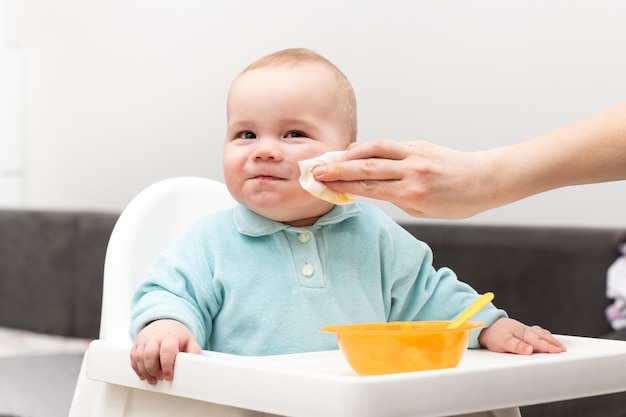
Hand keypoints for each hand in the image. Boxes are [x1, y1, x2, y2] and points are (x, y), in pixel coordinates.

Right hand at [130, 319, 201, 383]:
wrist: (164, 322)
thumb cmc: (176, 334)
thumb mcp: (189, 340)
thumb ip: (194, 350)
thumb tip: (196, 361)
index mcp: (170, 336)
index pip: (166, 351)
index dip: (166, 366)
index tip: (169, 376)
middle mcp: (155, 337)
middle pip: (150, 356)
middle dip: (154, 371)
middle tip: (160, 378)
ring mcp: (144, 340)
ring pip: (139, 358)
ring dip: (145, 372)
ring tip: (153, 379)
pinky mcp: (136, 344)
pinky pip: (132, 358)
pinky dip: (136, 369)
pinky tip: (144, 375)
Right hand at [312, 139, 495, 218]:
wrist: (484, 180)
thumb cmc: (457, 202)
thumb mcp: (424, 212)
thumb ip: (396, 198)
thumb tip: (370, 187)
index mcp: (414, 194)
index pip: (369, 187)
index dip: (343, 186)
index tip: (323, 185)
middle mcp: (413, 171)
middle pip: (366, 167)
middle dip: (338, 169)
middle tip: (317, 171)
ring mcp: (415, 155)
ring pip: (374, 149)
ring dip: (349, 153)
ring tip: (332, 158)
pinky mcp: (418, 145)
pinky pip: (387, 145)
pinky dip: (368, 147)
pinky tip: (355, 151)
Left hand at [478, 318, 565, 354]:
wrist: (484, 325)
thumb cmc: (493, 335)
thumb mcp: (503, 342)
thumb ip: (517, 346)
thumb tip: (530, 350)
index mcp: (522, 333)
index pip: (538, 342)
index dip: (549, 347)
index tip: (558, 351)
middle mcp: (524, 330)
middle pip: (542, 337)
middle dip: (553, 343)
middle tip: (563, 349)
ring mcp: (523, 329)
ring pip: (540, 333)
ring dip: (550, 338)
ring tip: (558, 344)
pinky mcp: (520, 330)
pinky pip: (535, 331)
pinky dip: (542, 334)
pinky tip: (544, 335)